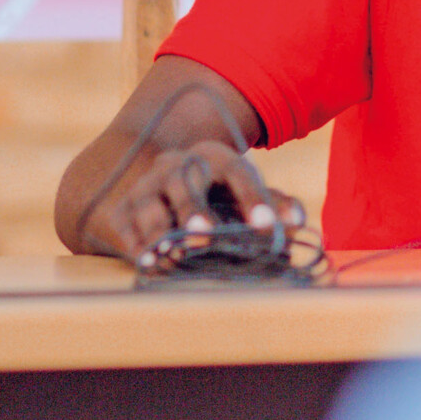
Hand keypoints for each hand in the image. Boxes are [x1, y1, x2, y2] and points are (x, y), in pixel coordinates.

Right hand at [81, 140, 278, 265]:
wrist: (164, 185)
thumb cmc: (218, 194)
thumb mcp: (245, 192)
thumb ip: (274, 205)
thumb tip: (297, 222)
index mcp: (213, 156)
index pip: (236, 171)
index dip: (253, 198)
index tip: (267, 227)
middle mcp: (175, 165)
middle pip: (183, 181)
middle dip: (193, 209)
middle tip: (205, 236)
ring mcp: (145, 186)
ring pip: (148, 202)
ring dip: (160, 230)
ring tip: (172, 256)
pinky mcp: (123, 209)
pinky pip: (125, 225)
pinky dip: (135, 245)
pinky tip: (148, 263)